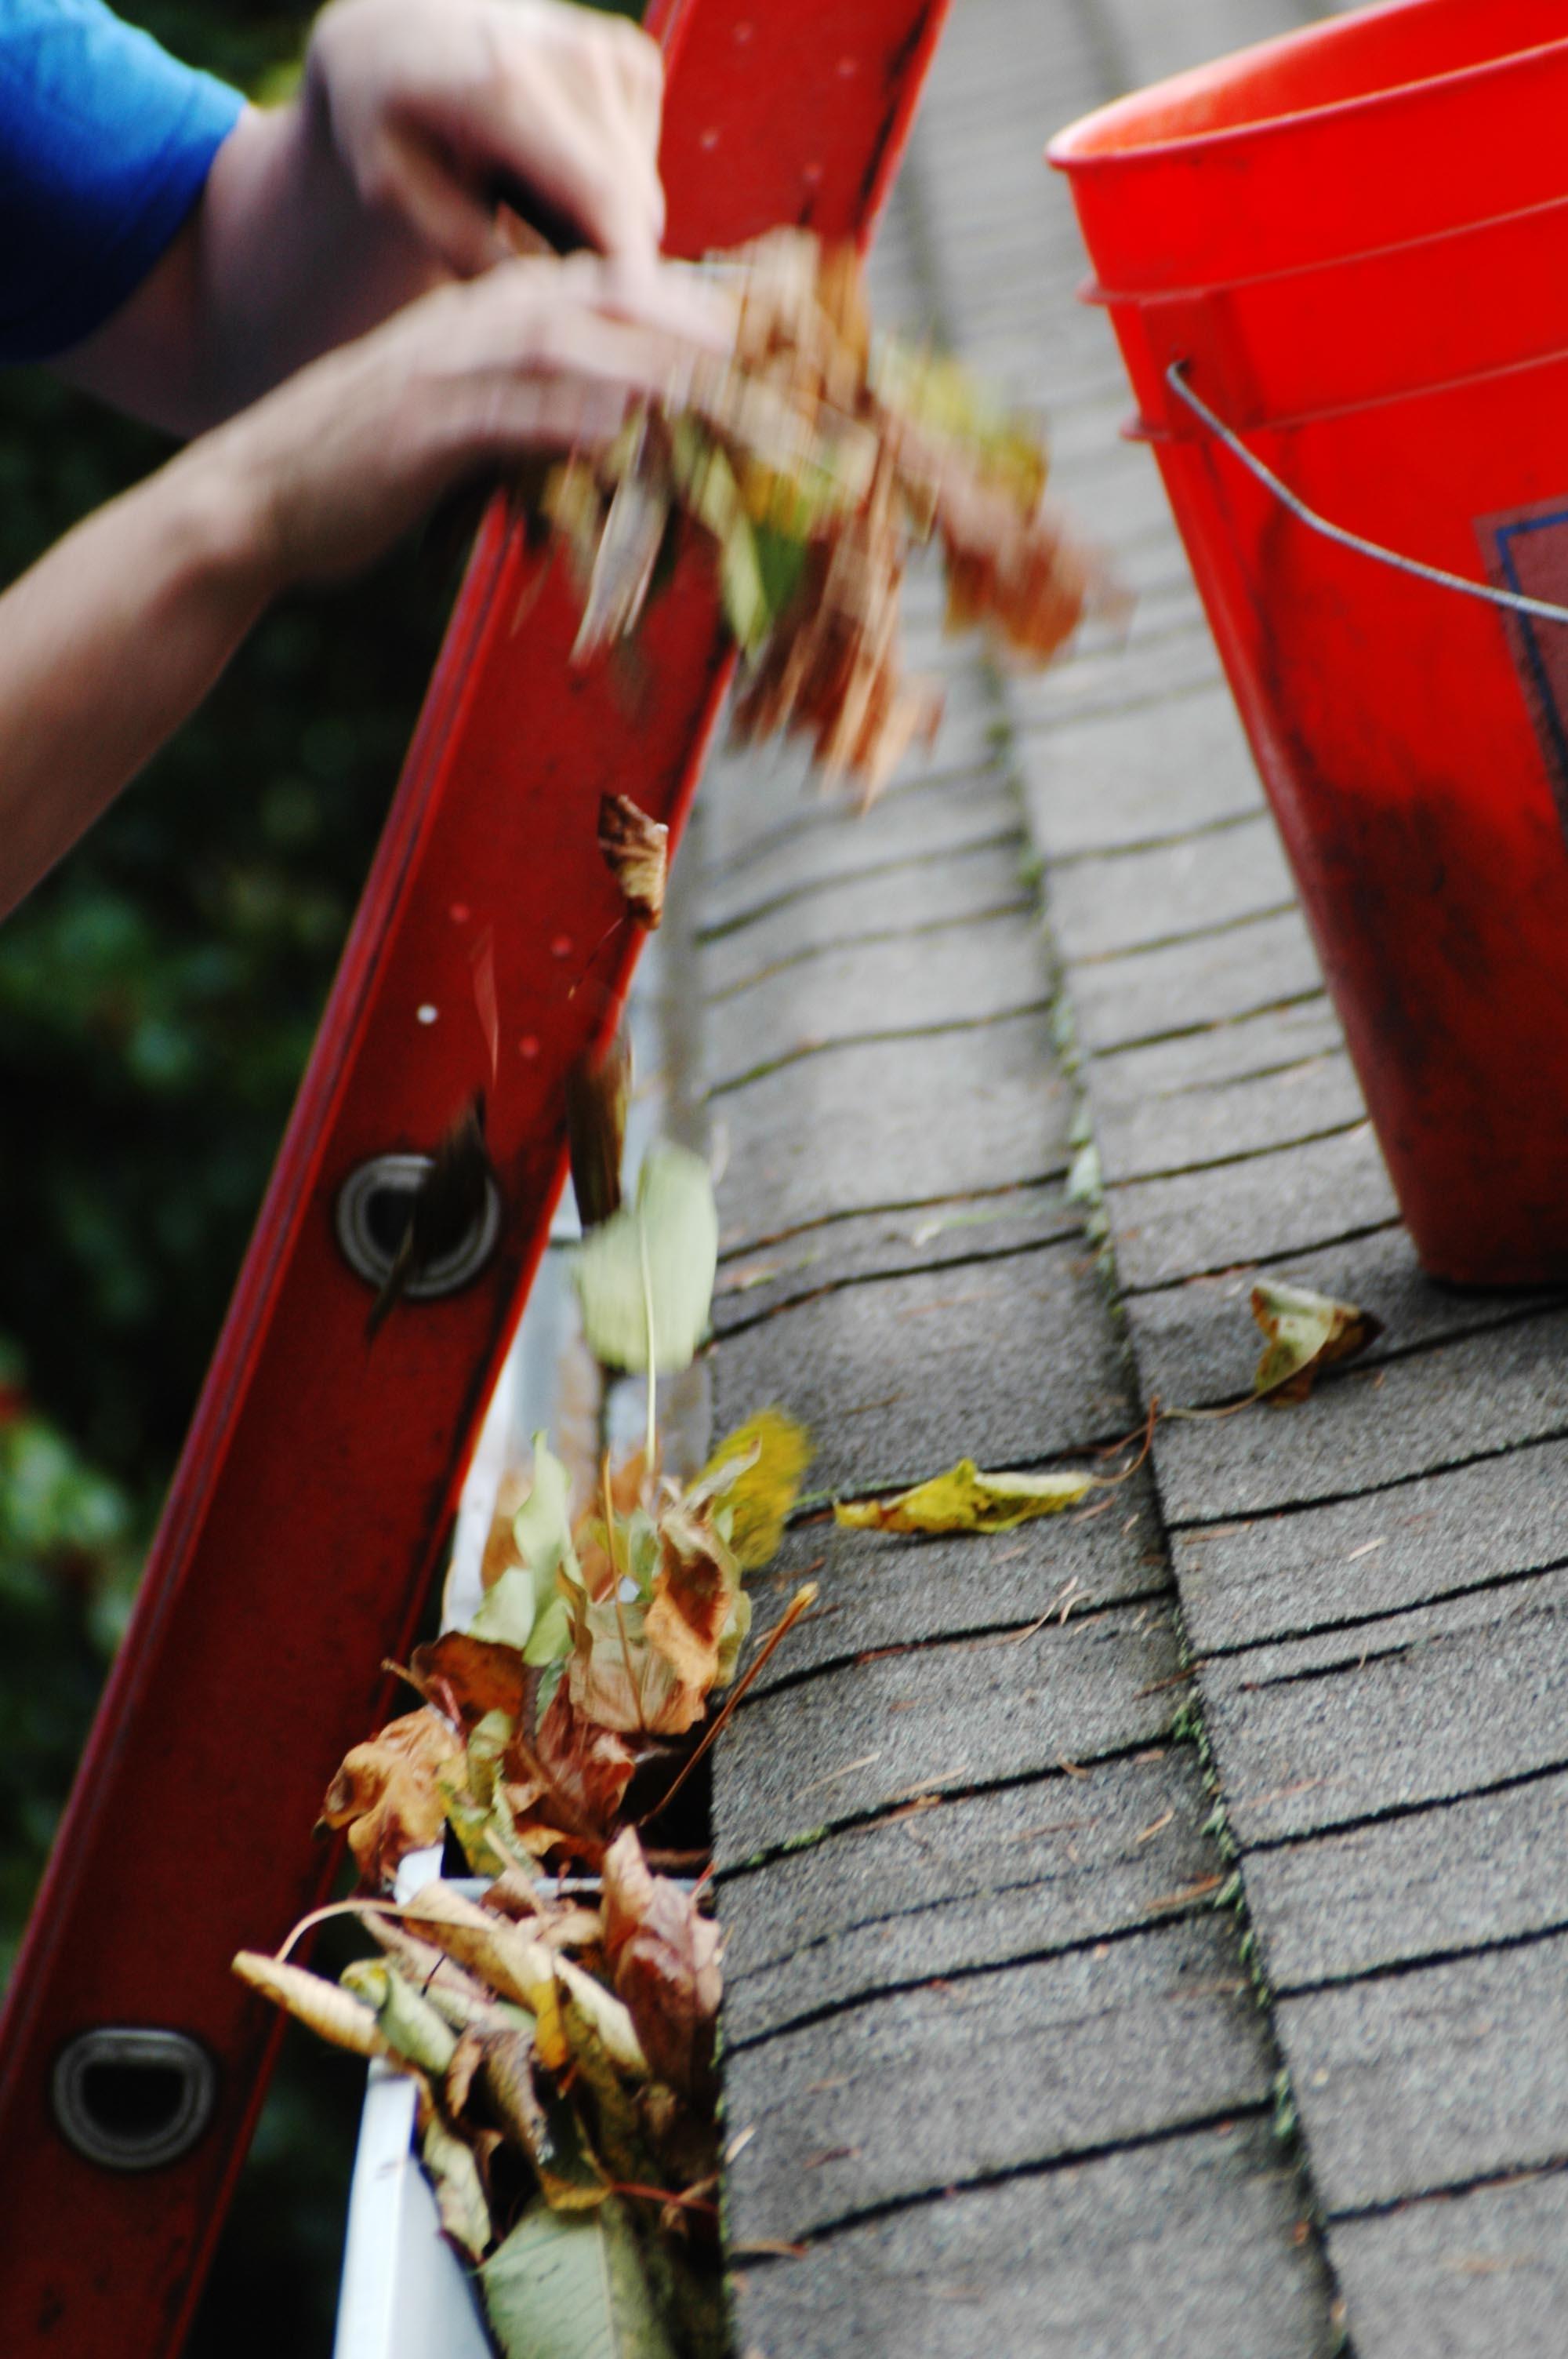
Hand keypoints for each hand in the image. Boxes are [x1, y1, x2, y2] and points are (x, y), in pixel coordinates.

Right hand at [199, 251, 729, 590]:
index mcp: (476, 323)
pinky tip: (615, 428)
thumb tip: (612, 435)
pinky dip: (559, 417)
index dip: (666, 302)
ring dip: (635, 358)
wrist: (256, 503)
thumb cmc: (362, 473)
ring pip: (553, 345)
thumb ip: (530, 418)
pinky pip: (498, 414)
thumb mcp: (458, 433)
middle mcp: (462, 330)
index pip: (587, 290)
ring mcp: (437, 375)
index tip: (740, 326)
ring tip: (706, 378)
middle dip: (670, 317)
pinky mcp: (414, 430)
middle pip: (586, 299)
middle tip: (749, 346)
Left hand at [305, 0, 665, 276]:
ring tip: (527, 216)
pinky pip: (643, 170)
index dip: (625, 280)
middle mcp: (573, 56)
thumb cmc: (387, 121)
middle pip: (634, 208)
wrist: (400, 30)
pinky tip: (550, 173)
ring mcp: (610, 52)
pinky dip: (607, 190)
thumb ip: (470, 254)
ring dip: (602, 230)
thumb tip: (550, 312)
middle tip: (540, 284)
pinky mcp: (633, 60)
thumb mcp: (398, 194)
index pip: (606, 200)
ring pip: (644, 199)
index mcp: (507, 86)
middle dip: (604, 264)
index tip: (614, 339)